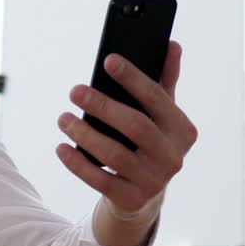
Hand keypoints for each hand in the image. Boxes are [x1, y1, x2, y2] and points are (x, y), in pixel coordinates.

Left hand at [55, 41, 197, 218]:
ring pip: (114, 155)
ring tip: (63, 118)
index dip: (133, 78)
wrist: (143, 196)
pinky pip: (100, 181)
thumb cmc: (148, 144)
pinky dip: (78, 163)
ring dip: (84, 134)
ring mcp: (154, 182)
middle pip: (136, 126)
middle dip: (102, 106)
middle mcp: (174, 158)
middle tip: (74, 91)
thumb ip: (165, 81)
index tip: (108, 61)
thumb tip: (172, 44)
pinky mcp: (132, 201)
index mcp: (183, 131)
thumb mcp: (160, 115)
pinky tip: (61, 147)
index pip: (158, 99)